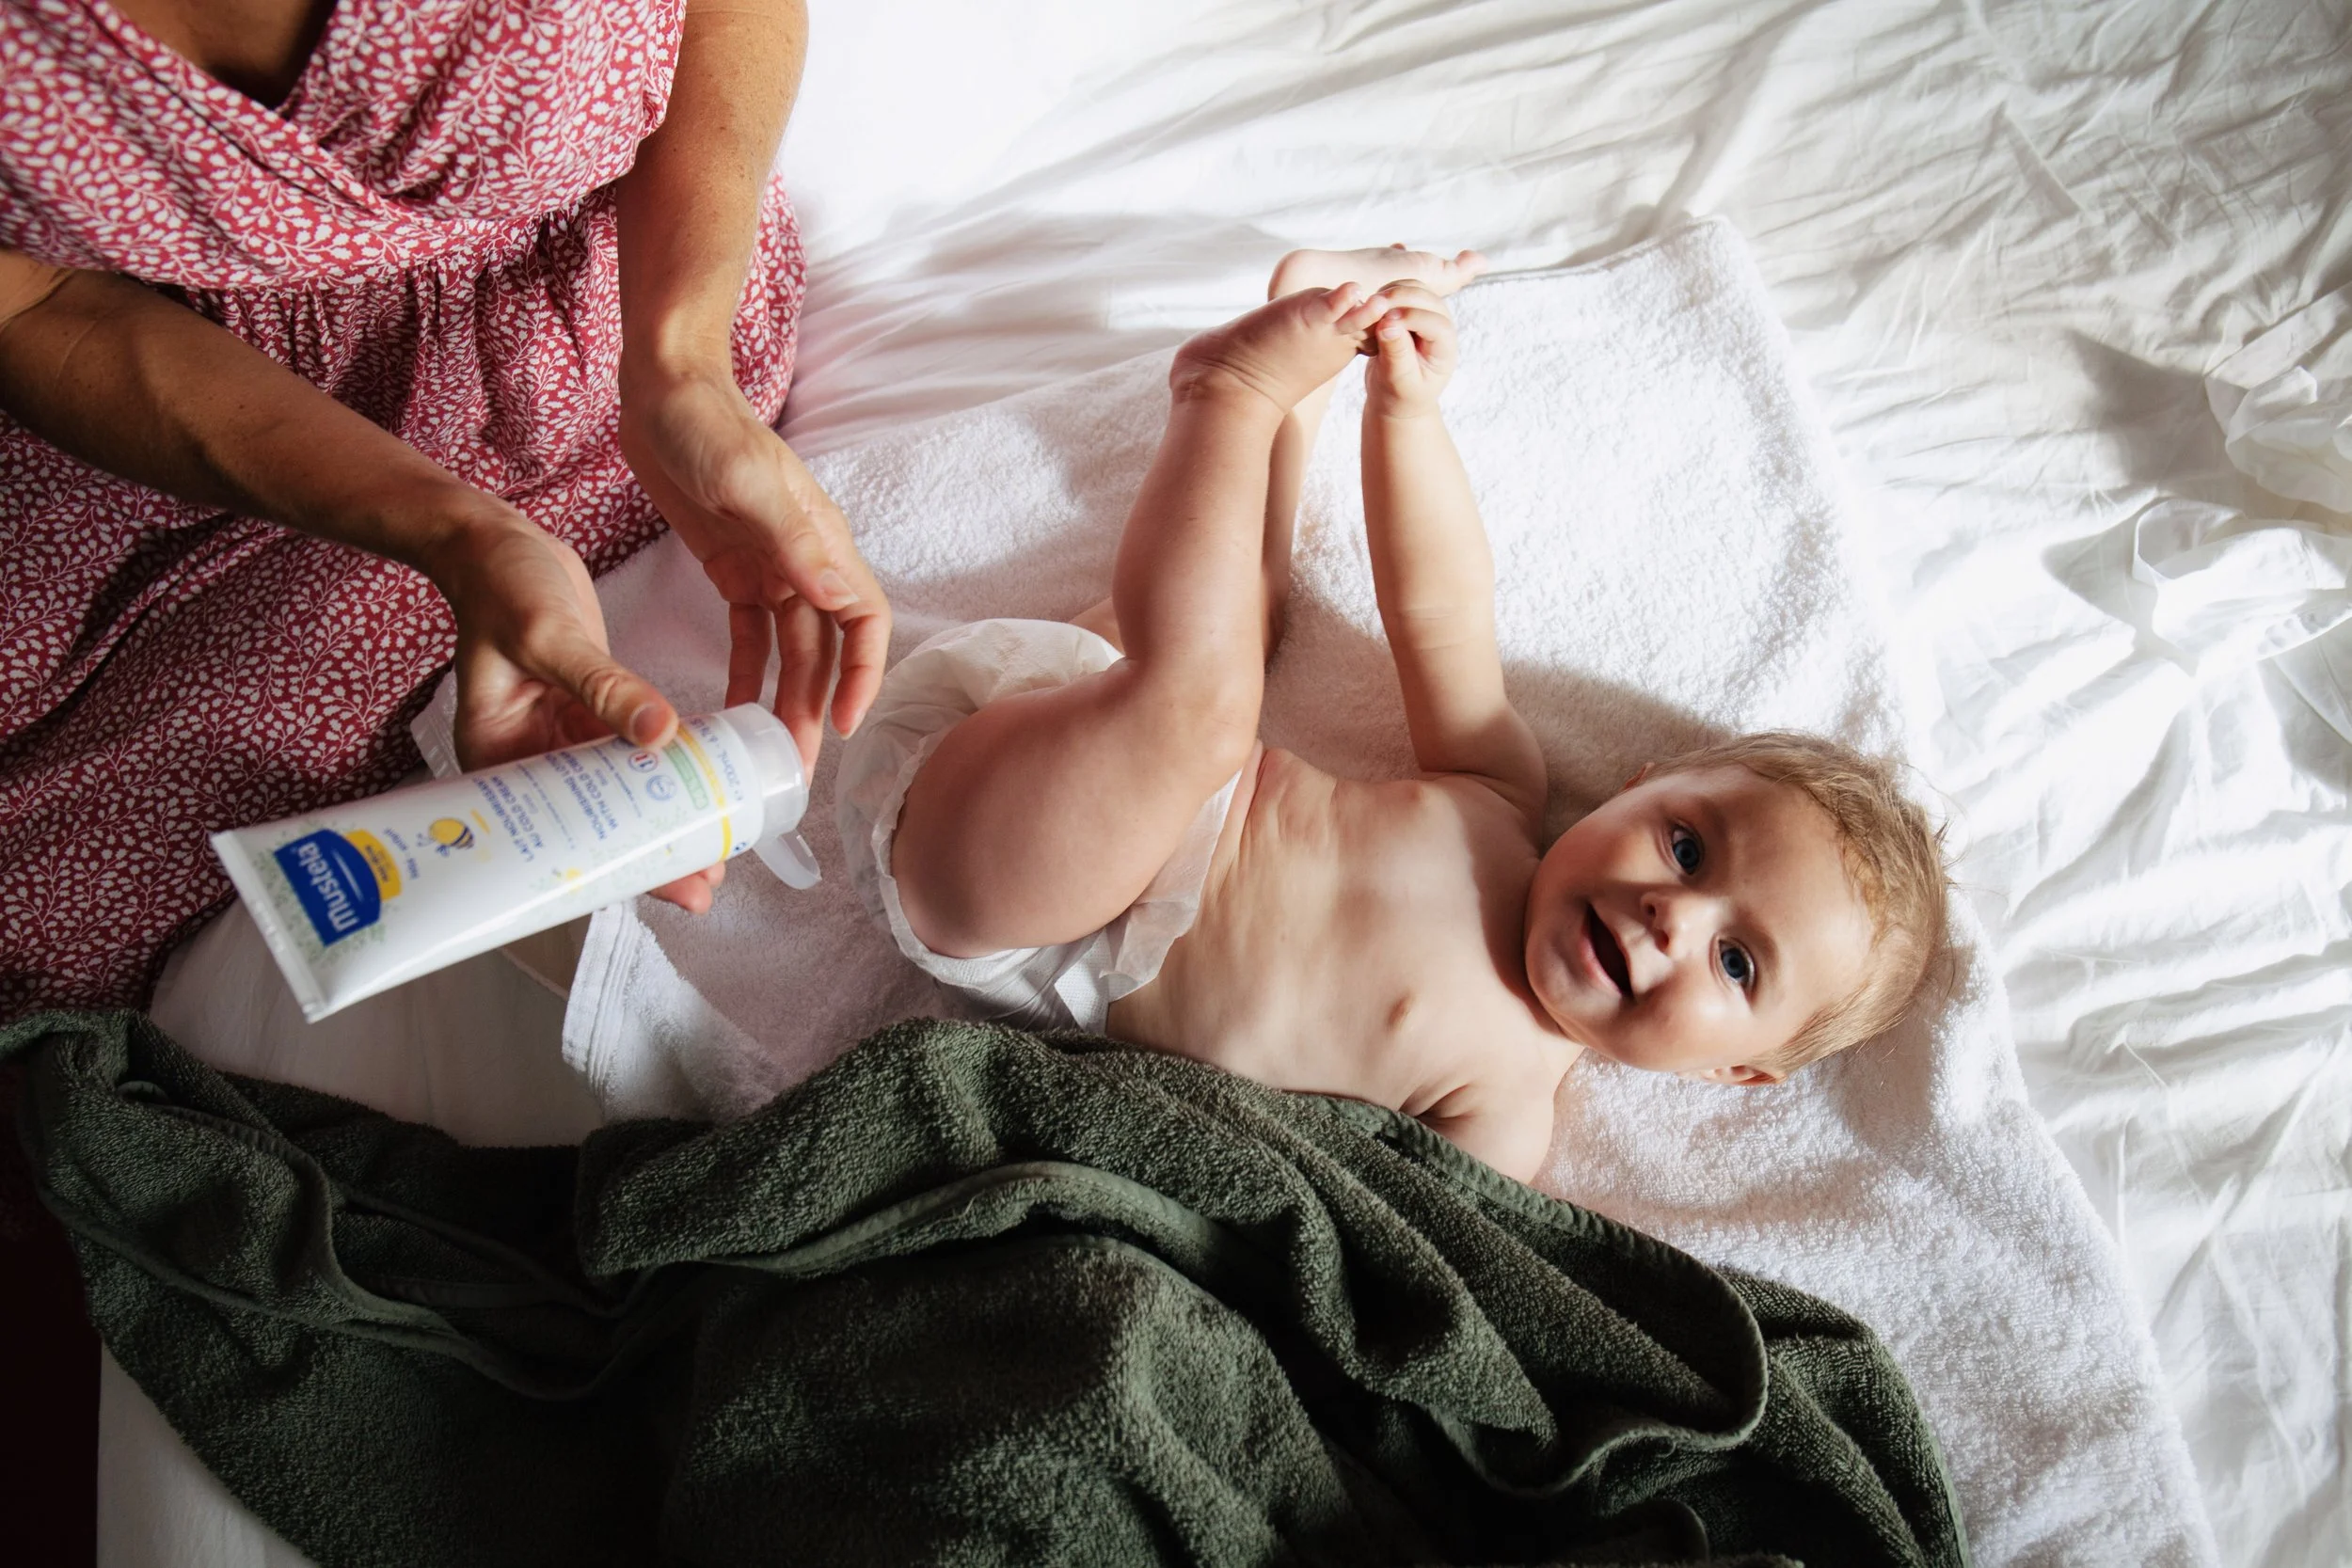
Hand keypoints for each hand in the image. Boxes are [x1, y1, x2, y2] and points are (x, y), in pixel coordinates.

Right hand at [424, 505, 725, 912]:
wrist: (495, 543)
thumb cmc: (500, 585)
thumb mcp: (549, 636)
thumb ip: (606, 685)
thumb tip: (663, 733)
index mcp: (495, 755)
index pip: (554, 831)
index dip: (606, 864)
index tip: (658, 885)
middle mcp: (526, 759)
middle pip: (590, 824)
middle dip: (646, 854)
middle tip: (704, 885)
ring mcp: (557, 740)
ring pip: (617, 795)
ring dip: (663, 819)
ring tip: (715, 850)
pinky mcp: (587, 714)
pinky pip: (630, 754)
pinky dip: (665, 771)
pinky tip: (704, 790)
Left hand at [619, 363, 889, 773]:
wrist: (664, 387)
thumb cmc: (708, 423)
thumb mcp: (747, 481)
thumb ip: (795, 542)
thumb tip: (841, 599)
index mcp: (821, 542)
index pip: (864, 621)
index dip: (863, 674)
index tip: (844, 721)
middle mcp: (805, 561)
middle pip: (824, 651)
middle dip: (816, 707)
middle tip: (796, 765)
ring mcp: (771, 567)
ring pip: (789, 651)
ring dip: (785, 700)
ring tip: (767, 754)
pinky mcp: (734, 569)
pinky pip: (750, 635)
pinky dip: (746, 672)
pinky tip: (734, 708)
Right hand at [1362, 282, 1458, 415]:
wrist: (1396, 397)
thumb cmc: (1399, 396)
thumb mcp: (1399, 382)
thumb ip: (1396, 354)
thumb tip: (1387, 324)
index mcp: (1445, 348)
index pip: (1436, 323)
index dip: (1412, 318)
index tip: (1384, 321)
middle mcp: (1441, 326)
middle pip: (1427, 298)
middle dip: (1399, 298)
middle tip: (1371, 306)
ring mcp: (1427, 313)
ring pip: (1413, 288)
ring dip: (1389, 292)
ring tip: (1367, 308)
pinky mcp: (1411, 308)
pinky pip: (1399, 289)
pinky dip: (1383, 293)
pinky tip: (1368, 308)